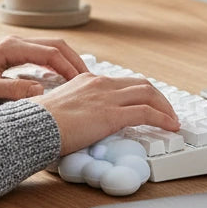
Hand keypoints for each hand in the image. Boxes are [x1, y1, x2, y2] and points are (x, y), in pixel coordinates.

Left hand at [0, 36, 87, 101]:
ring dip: (65, 60)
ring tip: (79, 79)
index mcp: (11, 47)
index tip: (83, 81)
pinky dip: (53, 62)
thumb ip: (12, 91)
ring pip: (47, 48)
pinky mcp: (9, 53)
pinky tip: (58, 77)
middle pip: (54, 46)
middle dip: (74, 60)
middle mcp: (14, 42)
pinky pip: (38, 54)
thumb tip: (42, 93)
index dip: (69, 67)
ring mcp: (12, 46)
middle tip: (89, 79)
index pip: (50, 53)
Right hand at [36, 73, 179, 155]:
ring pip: (148, 94)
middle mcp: (100, 84)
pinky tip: (170, 126)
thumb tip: (82, 122)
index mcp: (87, 80)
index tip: (147, 103)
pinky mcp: (111, 114)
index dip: (140, 93)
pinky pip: (147, 113)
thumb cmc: (40, 122)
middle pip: (140, 84)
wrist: (34, 126)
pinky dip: (163, 118)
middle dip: (158, 98)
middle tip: (166, 111)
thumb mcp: (61, 107)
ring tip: (172, 120)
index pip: (122, 82)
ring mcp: (107, 97)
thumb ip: (77, 108)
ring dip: (165, 107)